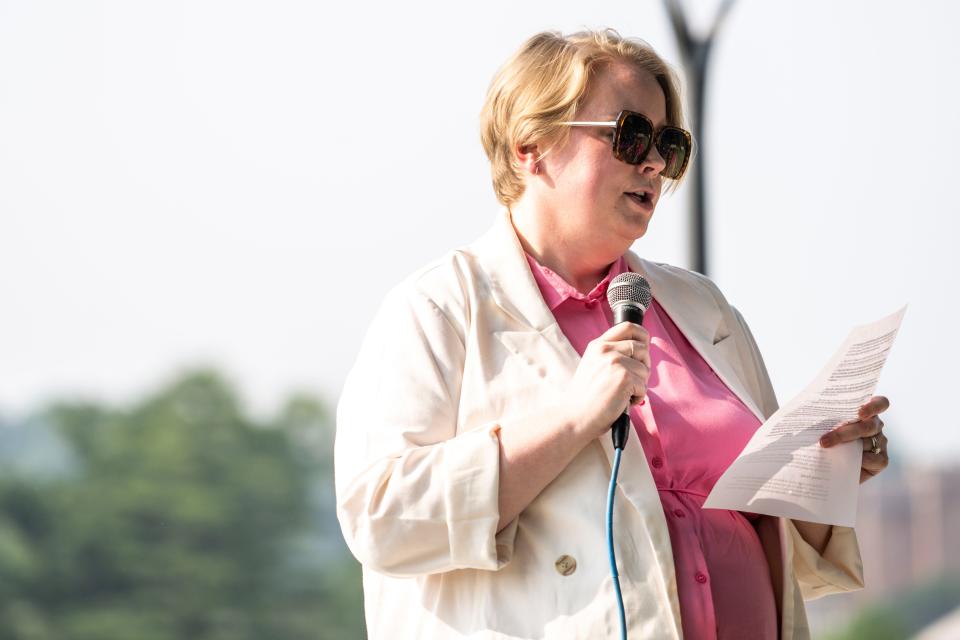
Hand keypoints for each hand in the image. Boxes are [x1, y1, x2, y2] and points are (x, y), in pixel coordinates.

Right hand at [562, 322, 650, 439]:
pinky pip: (644, 386)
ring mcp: (615, 362)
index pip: (628, 327)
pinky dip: (637, 397)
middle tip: (634, 379)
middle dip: (644, 365)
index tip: (644, 347)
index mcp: (598, 345)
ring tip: (623, 394)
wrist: (575, 416)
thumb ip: (610, 355)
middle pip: (642, 347)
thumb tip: (639, 351)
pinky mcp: (624, 377)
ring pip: (645, 369)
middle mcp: (606, 350)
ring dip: (640, 384)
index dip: (642, 336)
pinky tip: (623, 402)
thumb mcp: (593, 366)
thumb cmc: (585, 398)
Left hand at [819, 395, 889, 482]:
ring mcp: (880, 442)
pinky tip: (849, 461)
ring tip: (826, 449)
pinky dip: (863, 460)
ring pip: (869, 441)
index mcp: (865, 411)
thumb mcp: (821, 424)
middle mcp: (875, 425)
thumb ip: (819, 417)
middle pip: (869, 425)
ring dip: (848, 445)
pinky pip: (876, 458)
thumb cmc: (825, 437)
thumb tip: (796, 417)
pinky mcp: (881, 460)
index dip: (872, 406)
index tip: (859, 412)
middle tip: (825, 440)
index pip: (880, 403)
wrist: (828, 465)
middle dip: (845, 432)